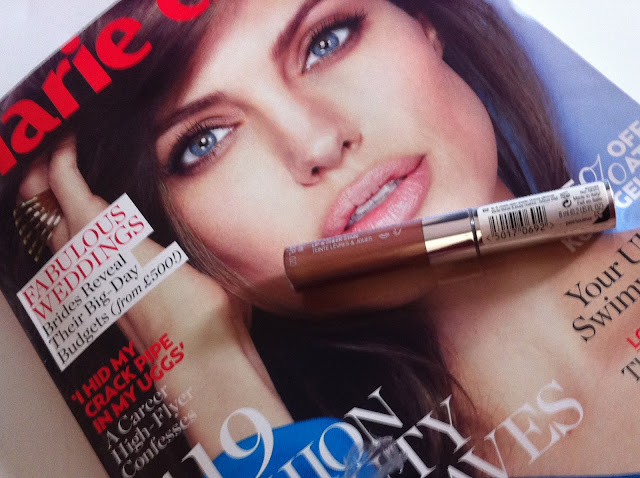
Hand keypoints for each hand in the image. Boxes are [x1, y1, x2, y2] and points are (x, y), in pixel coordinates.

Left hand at [18, 136, 291, 455]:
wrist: (198, 361)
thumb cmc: (202, 306)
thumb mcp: (193, 255)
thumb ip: (175, 231)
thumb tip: (179, 209)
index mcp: (107, 239)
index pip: (66, 188)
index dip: (60, 160)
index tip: (65, 141)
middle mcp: (89, 263)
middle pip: (49, 218)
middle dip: (48, 190)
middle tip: (60, 169)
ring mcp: (92, 290)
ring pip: (59, 247)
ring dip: (60, 221)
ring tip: (78, 204)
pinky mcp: (102, 310)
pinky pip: (77, 269)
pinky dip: (78, 249)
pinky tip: (99, 249)